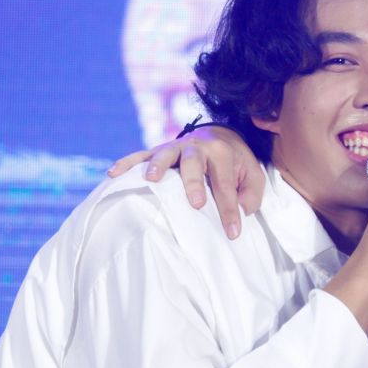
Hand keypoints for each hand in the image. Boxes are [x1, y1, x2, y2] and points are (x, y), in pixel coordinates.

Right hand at [107, 126, 264, 238]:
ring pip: (165, 154)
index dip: (229, 210)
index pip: (226, 185)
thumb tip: (241, 211)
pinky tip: (114, 173)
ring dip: (158, 166)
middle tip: (196, 203)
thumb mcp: (254, 177)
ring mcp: (176, 147)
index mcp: (223, 153)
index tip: (232, 232)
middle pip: (194, 164)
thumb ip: (251, 194)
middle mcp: (198, 147)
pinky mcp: (159, 150)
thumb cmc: (237, 163)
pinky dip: (127, 162)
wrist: (221, 135)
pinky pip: (141, 154)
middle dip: (194, 183)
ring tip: (151, 180)